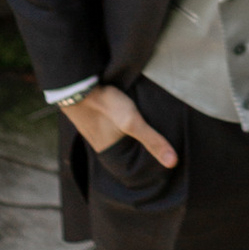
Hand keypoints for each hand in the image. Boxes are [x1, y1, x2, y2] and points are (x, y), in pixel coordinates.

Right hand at [59, 82, 175, 167]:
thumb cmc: (104, 104)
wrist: (76, 84)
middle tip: (162, 141)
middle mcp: (101, 144)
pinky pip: (114, 123)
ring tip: (151, 127)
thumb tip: (173, 163)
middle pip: (128, 149)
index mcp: (109, 153)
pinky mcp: (96, 114)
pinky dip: (123, 122)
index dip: (147, 162)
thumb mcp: (132, 122)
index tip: (165, 158)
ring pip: (121, 135)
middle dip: (141, 147)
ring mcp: (97, 128)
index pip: (132, 165)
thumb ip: (152, 140)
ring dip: (132, 133)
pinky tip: (132, 113)